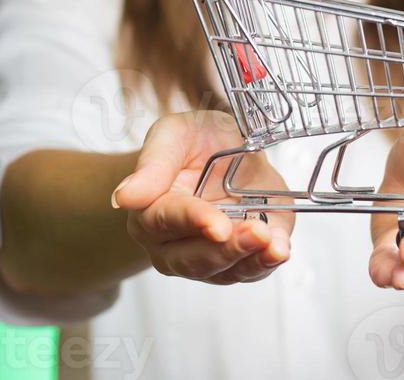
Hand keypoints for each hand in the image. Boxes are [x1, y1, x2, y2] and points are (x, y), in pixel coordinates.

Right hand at [112, 109, 293, 284]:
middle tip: (255, 232)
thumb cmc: (194, 141)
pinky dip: (267, 262)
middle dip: (226, 249)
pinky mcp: (239, 260)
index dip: (193, 221)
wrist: (228, 149)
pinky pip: (251, 271)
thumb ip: (154, 161)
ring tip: (274, 243)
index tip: (216, 224)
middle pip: (193, 259)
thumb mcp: (176, 133)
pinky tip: (280, 248)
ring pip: (224, 271)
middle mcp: (173, 245)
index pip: (167, 221)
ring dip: (251, 259)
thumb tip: (123, 197)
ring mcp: (207, 257)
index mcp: (150, 211)